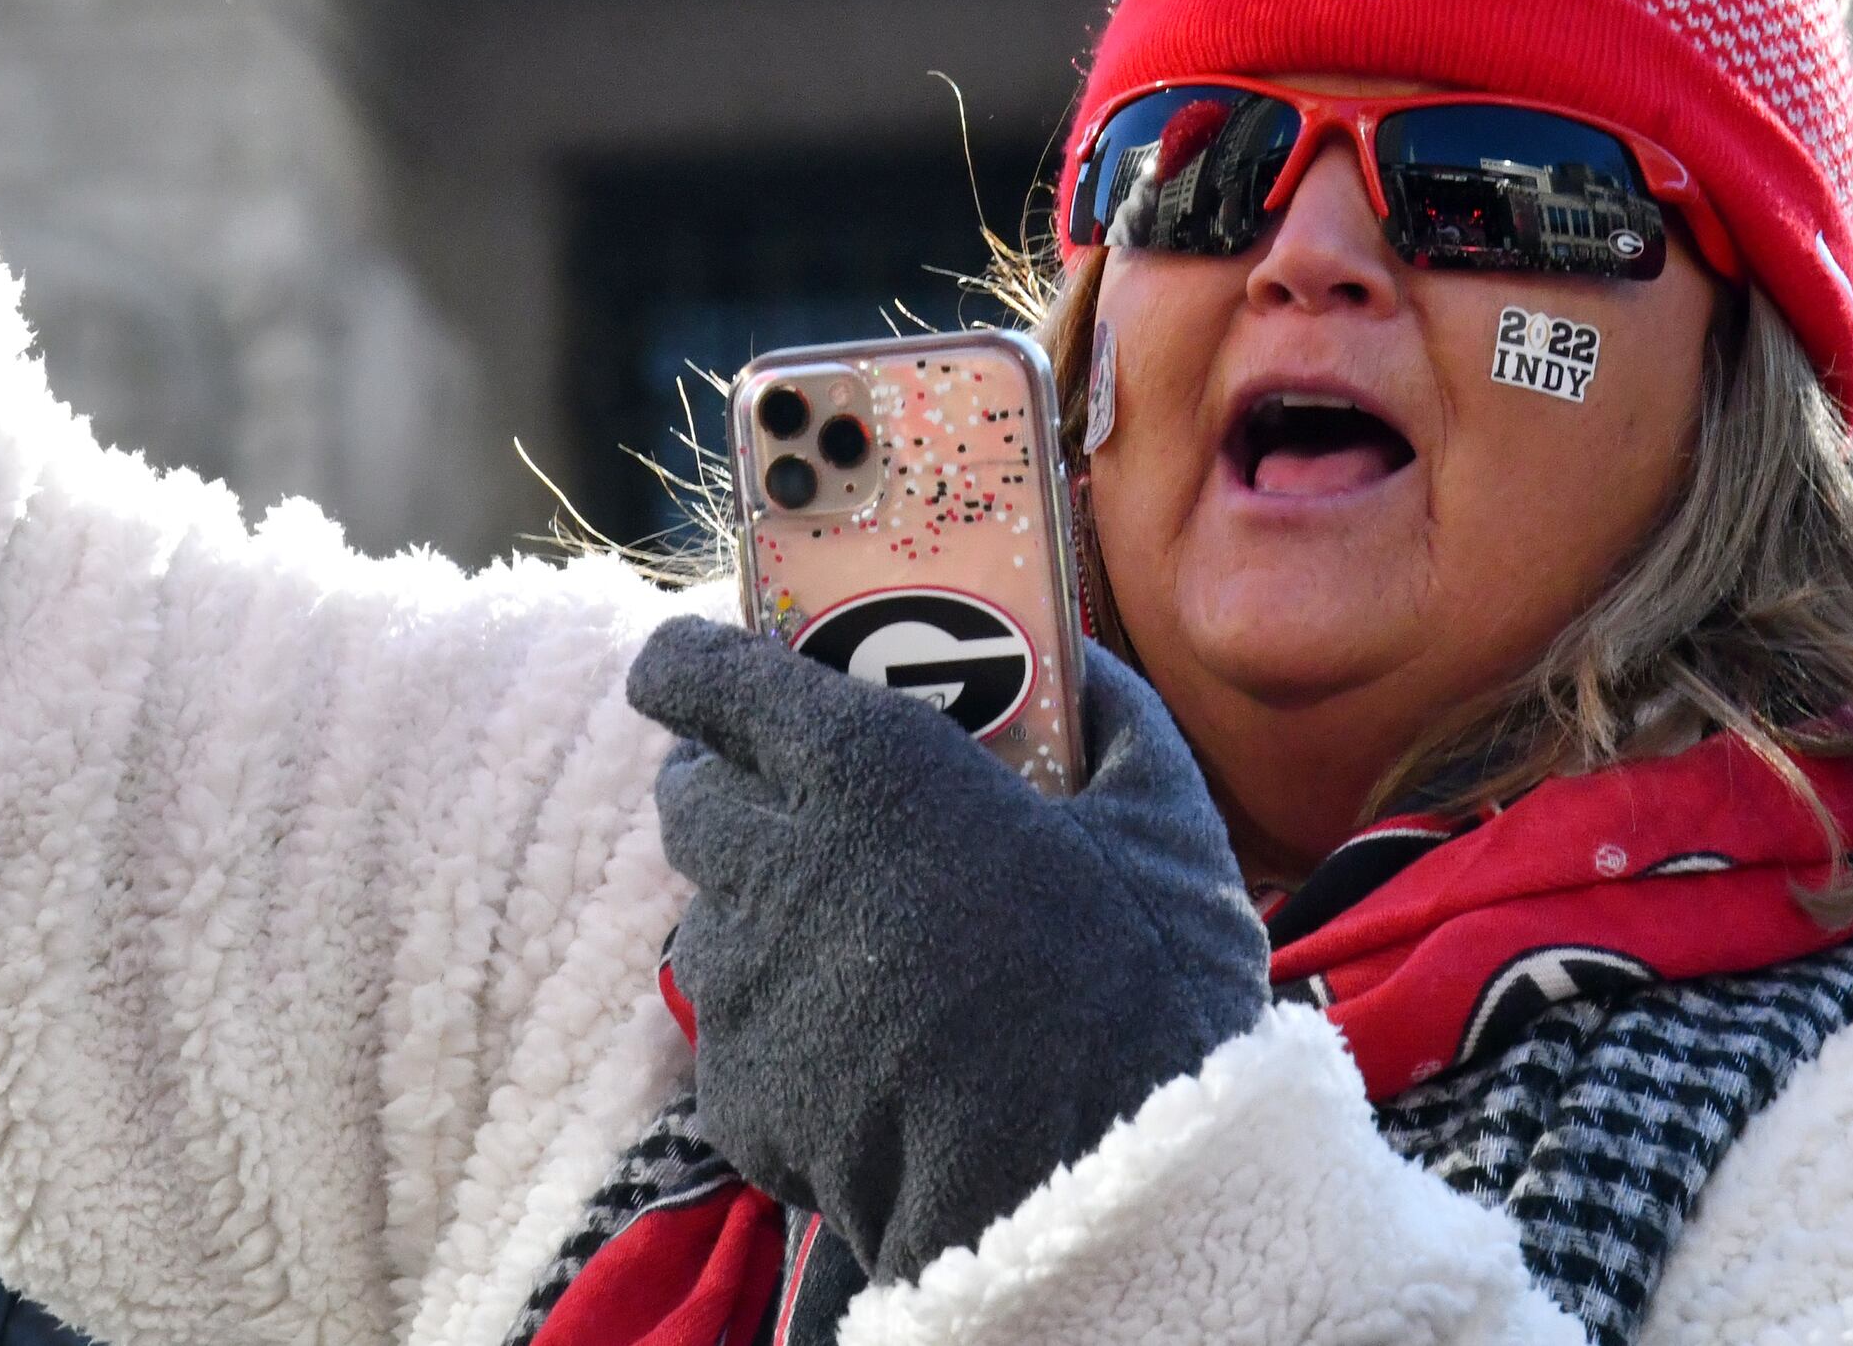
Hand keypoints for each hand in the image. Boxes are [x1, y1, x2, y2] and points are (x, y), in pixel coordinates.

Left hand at [629, 621, 1270, 1283]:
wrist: (1092, 1194)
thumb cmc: (1135, 990)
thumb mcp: (1163, 821)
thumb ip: (1114, 713)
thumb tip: (1083, 657)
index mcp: (862, 767)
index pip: (706, 675)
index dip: (690, 665)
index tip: (695, 667)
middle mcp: (774, 859)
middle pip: (689, 793)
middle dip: (724, 782)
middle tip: (798, 803)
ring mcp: (743, 981)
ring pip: (706, 915)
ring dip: (752, 909)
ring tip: (846, 942)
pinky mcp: (735, 1091)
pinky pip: (734, 1034)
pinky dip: (779, 1029)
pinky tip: (859, 1053)